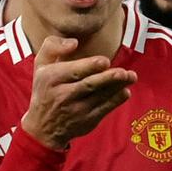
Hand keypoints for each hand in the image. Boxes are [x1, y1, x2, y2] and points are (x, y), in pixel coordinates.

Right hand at [21, 36, 136, 150]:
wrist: (42, 127)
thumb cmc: (45, 90)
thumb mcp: (40, 65)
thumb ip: (52, 46)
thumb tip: (74, 43)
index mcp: (51, 79)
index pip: (72, 72)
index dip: (90, 66)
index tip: (105, 61)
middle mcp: (63, 95)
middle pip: (88, 85)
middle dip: (108, 78)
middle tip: (123, 72)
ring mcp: (77, 110)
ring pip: (100, 96)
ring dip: (117, 86)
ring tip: (130, 76)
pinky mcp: (88, 121)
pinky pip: (105, 109)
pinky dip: (116, 100)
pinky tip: (125, 91)